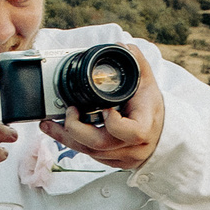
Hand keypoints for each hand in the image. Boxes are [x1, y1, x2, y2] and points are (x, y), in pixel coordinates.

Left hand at [49, 42, 165, 169]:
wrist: (159, 132)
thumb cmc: (151, 107)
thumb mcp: (147, 81)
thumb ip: (137, 61)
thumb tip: (121, 46)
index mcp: (146, 127)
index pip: (132, 132)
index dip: (115, 123)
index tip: (106, 109)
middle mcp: (134, 147)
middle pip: (100, 145)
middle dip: (77, 128)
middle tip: (68, 111)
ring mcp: (123, 158)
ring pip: (89, 153)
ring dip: (66, 137)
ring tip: (49, 123)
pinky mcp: (112, 162)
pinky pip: (88, 156)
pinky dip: (72, 143)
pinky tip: (60, 131)